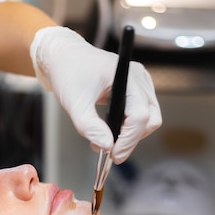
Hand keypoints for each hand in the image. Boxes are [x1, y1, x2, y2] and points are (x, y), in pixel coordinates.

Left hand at [31, 26, 161, 162]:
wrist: (64, 58)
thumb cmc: (69, 73)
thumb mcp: (74, 102)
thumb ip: (89, 126)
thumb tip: (106, 147)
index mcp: (127, 76)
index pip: (140, 115)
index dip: (128, 139)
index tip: (113, 156)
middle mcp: (139, 79)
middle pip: (150, 120)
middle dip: (131, 139)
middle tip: (109, 153)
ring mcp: (140, 84)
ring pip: (148, 120)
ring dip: (129, 135)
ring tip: (102, 141)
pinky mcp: (136, 91)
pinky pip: (140, 115)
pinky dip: (126, 128)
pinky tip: (107, 132)